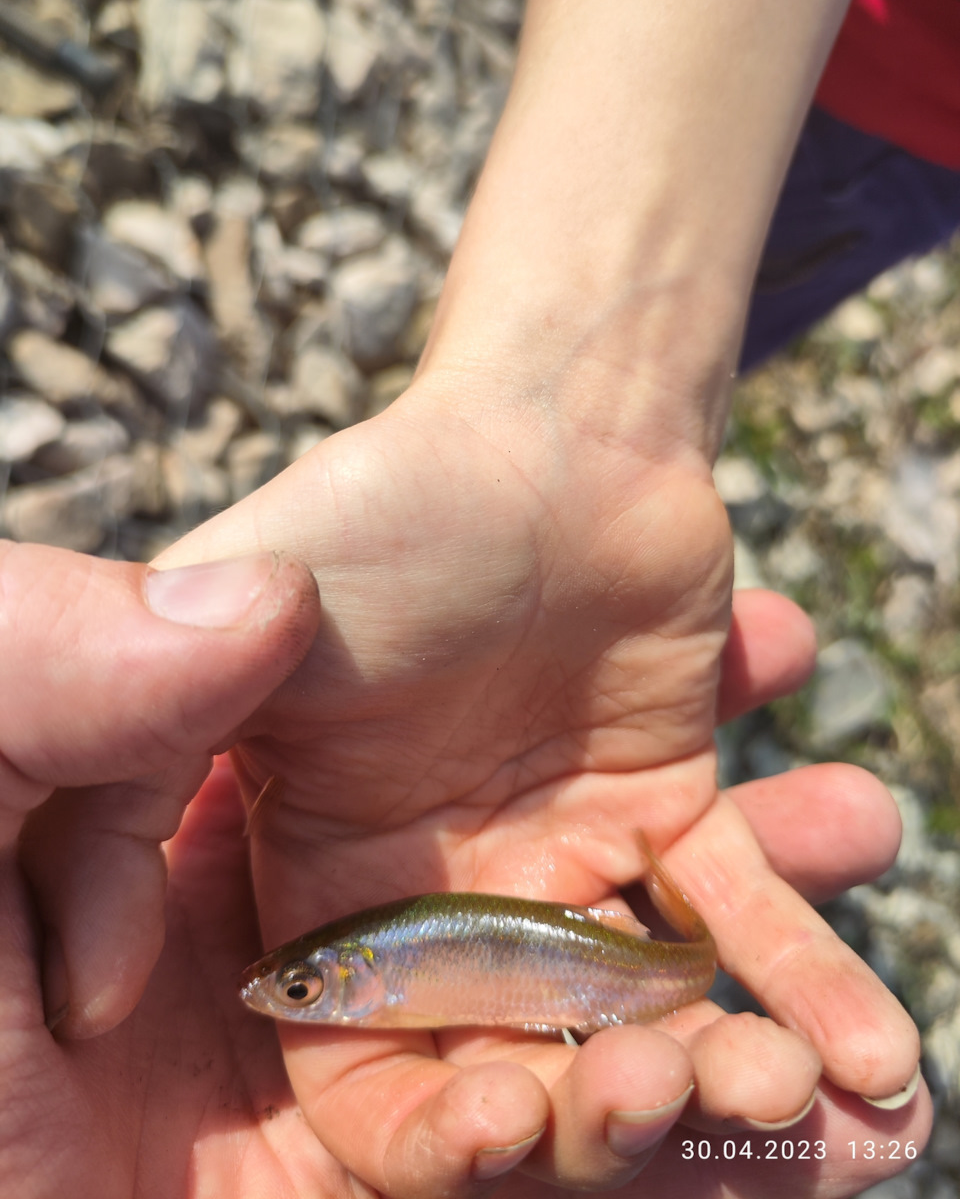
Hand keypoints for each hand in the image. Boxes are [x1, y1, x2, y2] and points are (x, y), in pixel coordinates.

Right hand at [153, 380, 928, 1195]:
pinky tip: (882, 1057)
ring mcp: (563, 863)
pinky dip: (810, 981)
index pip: (366, 1064)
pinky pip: (743, 920)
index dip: (431, 1126)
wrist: (541, 428)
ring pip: (646, 1007)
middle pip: (526, 1058)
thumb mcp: (221, 645)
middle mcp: (442, 898)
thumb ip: (124, 794)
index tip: (510, 1127)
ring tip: (818, 1096)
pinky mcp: (670, 815)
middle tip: (706, 1100)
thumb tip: (79, 993)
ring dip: (738, 1070)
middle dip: (614, 1108)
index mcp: (326, 887)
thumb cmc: (371, 521)